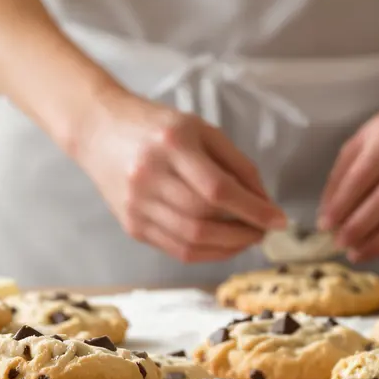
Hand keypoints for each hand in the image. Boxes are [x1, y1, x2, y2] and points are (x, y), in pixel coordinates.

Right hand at [72, 95, 287, 262]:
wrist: (99, 130)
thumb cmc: (158, 126)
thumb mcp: (201, 130)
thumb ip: (236, 163)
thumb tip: (264, 202)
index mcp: (172, 144)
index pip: (219, 189)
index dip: (254, 209)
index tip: (279, 220)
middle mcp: (150, 176)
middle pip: (205, 219)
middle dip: (244, 231)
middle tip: (264, 229)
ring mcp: (137, 204)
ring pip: (191, 240)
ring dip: (229, 246)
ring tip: (248, 238)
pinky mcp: (131, 224)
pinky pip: (176, 249)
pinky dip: (207, 252)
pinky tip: (224, 244)